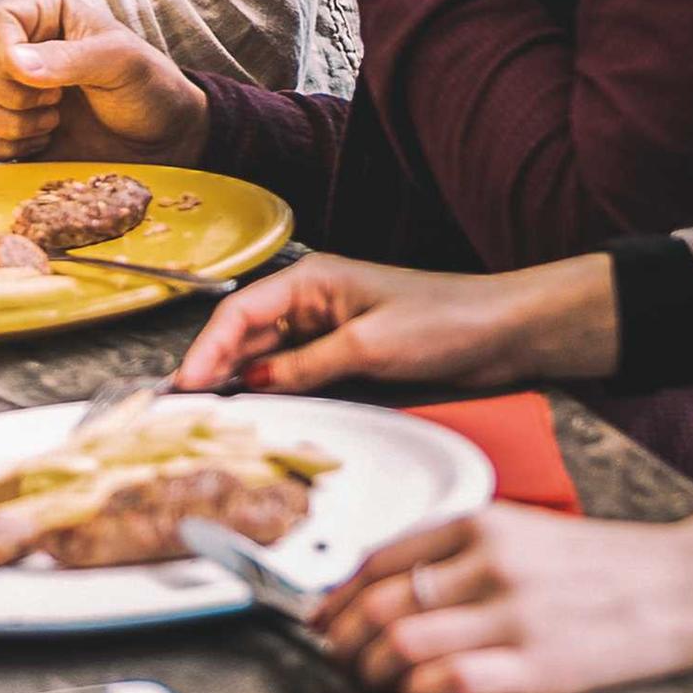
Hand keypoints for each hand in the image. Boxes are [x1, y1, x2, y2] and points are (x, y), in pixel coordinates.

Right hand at [0, 0, 204, 161]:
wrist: (158, 141)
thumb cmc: (147, 88)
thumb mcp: (122, 63)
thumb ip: (71, 59)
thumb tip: (16, 65)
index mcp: (39, 11)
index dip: (3, 55)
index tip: (40, 80)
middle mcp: (12, 44)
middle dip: (15, 95)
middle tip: (60, 100)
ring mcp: (2, 87)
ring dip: (11, 124)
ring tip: (54, 120)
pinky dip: (5, 147)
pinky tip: (42, 140)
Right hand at [169, 249, 616, 396]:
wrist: (506, 332)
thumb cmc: (447, 320)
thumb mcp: (370, 345)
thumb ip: (307, 364)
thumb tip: (254, 381)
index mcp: (313, 280)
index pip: (241, 312)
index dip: (207, 348)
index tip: (186, 384)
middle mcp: (312, 300)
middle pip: (246, 333)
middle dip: (214, 366)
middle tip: (186, 407)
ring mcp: (328, 327)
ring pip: (266, 354)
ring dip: (239, 379)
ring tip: (212, 413)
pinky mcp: (346, 352)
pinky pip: (295, 370)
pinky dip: (272, 387)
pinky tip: (258, 407)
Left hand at [312, 504, 692, 692]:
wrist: (687, 586)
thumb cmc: (603, 566)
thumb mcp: (524, 535)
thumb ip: (459, 555)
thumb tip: (384, 590)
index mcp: (481, 523)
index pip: (377, 558)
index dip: (337, 596)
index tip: (323, 619)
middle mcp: (490, 562)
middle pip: (378, 603)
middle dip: (343, 640)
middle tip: (339, 659)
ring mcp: (514, 614)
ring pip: (401, 642)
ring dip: (372, 671)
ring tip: (375, 683)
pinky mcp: (539, 665)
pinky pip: (447, 679)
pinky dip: (417, 692)